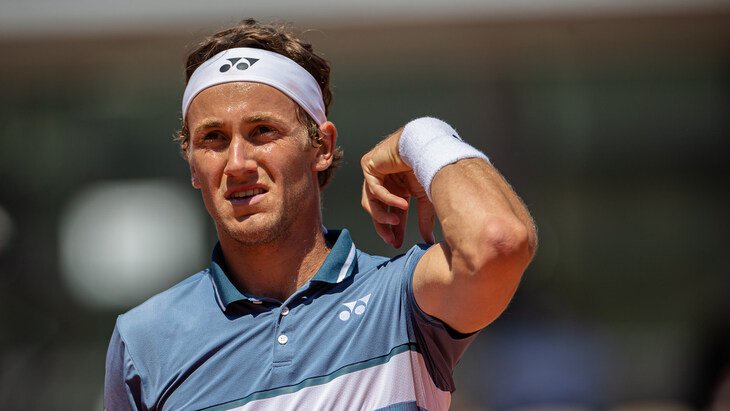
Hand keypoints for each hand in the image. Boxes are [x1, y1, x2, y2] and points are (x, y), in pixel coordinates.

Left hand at [360, 128, 435, 247]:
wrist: (427, 146)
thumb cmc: (429, 167)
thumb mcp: (426, 198)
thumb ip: (424, 219)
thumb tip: (428, 240)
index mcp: (397, 190)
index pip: (392, 213)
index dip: (395, 229)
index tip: (397, 243)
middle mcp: (385, 182)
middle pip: (377, 211)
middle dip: (383, 227)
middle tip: (392, 240)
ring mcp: (375, 174)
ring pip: (371, 203)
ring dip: (382, 216)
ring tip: (396, 223)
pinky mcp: (369, 166)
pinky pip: (375, 188)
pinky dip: (388, 198)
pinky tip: (402, 204)